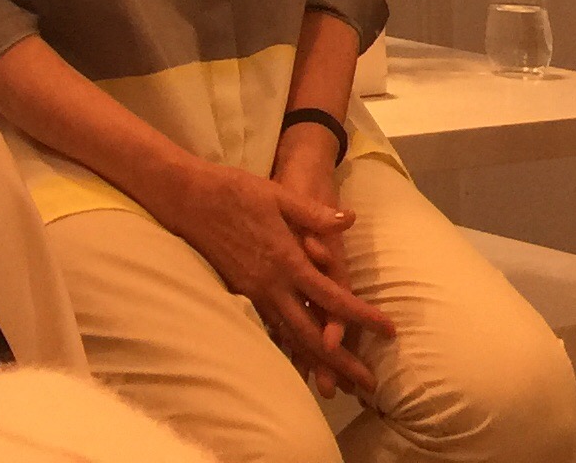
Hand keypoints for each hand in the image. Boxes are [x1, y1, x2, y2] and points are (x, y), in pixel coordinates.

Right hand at [165, 158, 391, 397]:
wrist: (186, 199)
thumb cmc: (234, 191)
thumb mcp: (278, 195)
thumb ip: (313, 213)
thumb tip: (349, 219)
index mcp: (286, 261)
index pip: (332, 298)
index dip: (362, 316)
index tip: (389, 331)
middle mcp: (271, 285)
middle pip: (312, 334)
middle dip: (341, 361)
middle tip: (368, 384)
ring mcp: (253, 292)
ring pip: (289, 337)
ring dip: (316, 362)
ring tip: (338, 384)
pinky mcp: (240, 292)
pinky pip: (270, 328)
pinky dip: (288, 347)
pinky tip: (297, 358)